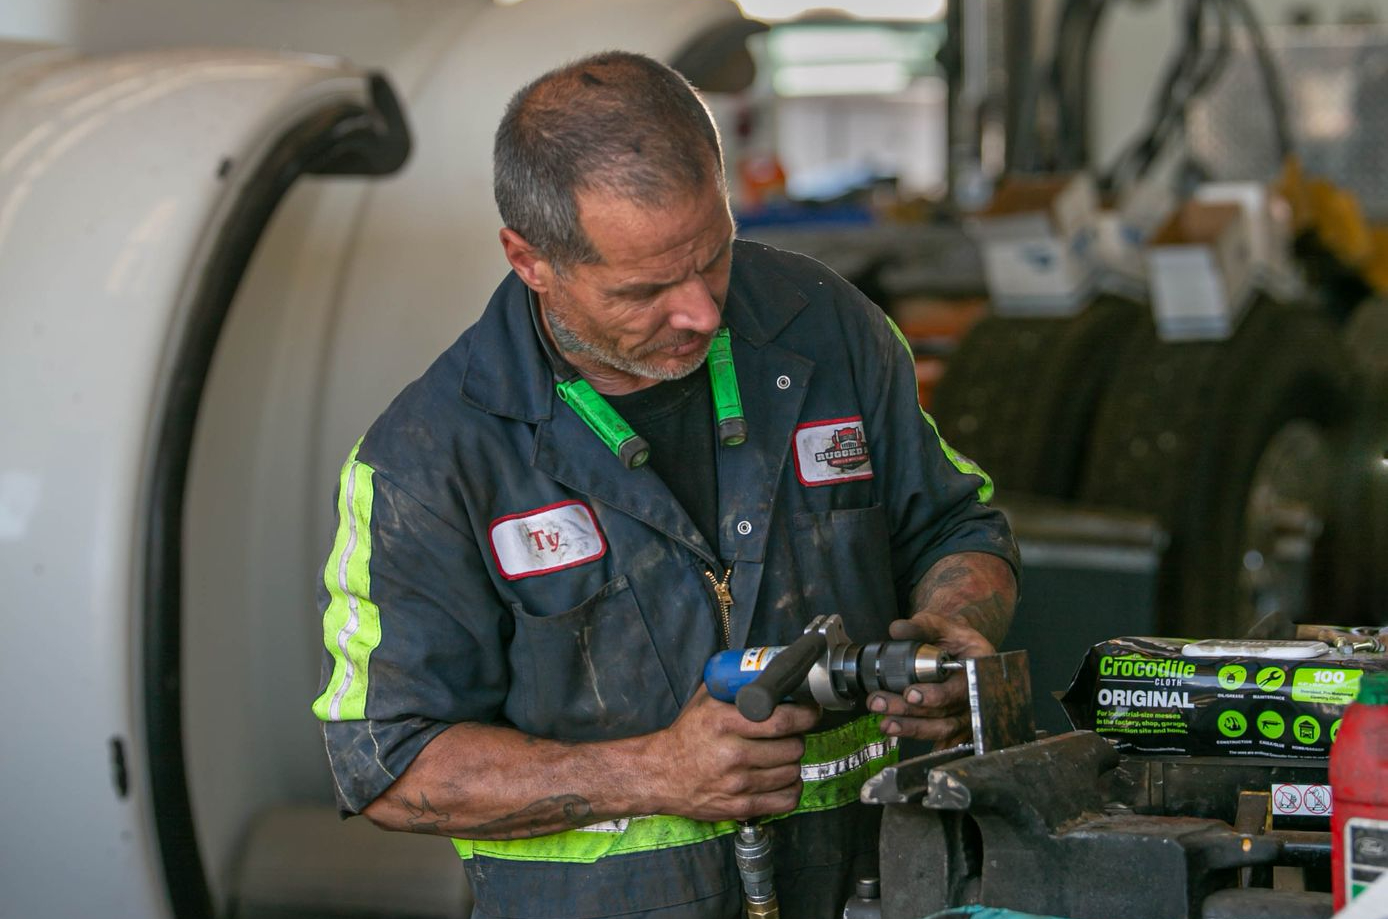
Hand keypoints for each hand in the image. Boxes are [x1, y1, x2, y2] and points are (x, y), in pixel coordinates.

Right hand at [651, 685, 817, 821]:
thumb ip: (734, 685)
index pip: (781, 721)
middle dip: (798, 738)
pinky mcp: (741, 807)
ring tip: (782, 755)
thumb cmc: (687, 735)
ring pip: (792, 772)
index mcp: (724, 722)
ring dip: (793, 762)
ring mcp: (737, 784)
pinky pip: (785, 799)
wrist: (660, 773)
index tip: (810, 712)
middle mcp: (732, 754)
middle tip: (791, 734)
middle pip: (793, 747)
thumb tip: (768, 673)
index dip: (805, 715)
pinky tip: (782, 778)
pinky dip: (791, 788)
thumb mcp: (705, 701)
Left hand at [866, 613, 993, 745]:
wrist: (955, 645)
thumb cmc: (948, 635)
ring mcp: (968, 713)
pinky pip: (941, 738)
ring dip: (911, 729)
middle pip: (947, 712)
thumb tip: (897, 630)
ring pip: (942, 729)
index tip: (911, 694)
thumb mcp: (936, 624)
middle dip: (910, 712)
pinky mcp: (956, 725)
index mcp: (980, 666)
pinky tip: (901, 739)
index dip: (937, 695)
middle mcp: (978, 694)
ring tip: (884, 723)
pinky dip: (921, 740)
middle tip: (880, 704)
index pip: (961, 687)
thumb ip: (919, 627)